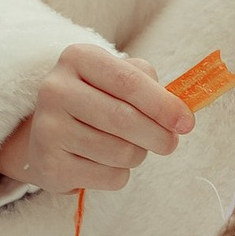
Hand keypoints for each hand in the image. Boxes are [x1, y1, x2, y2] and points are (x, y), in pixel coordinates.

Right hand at [0, 41, 193, 197]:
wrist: (48, 135)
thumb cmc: (97, 101)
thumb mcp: (119, 80)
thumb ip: (151, 87)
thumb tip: (180, 116)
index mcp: (77, 58)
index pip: (129, 82)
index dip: (164, 105)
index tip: (186, 123)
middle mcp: (55, 89)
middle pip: (126, 119)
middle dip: (159, 136)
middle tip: (169, 143)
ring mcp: (48, 129)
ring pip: (121, 152)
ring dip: (137, 156)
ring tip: (126, 148)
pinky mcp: (49, 165)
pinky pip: (110, 177)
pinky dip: (120, 174)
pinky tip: (104, 163)